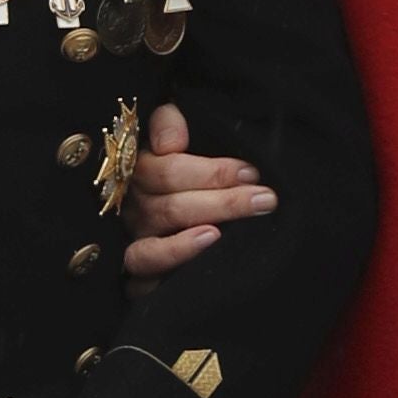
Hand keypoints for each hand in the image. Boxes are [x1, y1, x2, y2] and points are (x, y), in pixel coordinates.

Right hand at [125, 96, 274, 280]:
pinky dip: (175, 254)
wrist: (162, 230)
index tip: (250, 172)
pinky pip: (147, 267)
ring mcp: (133, 240)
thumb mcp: (170, 138)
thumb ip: (166, 124)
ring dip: (208, 220)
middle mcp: (132, 207)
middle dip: (223, 199)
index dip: (210, 171)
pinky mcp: (136, 274)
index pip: (166, 170)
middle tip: (264, 198)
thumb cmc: (177, 175)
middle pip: (171, 205)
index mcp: (137, 171)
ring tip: (243, 217)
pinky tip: (209, 240)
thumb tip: (171, 140)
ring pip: (160, 234)